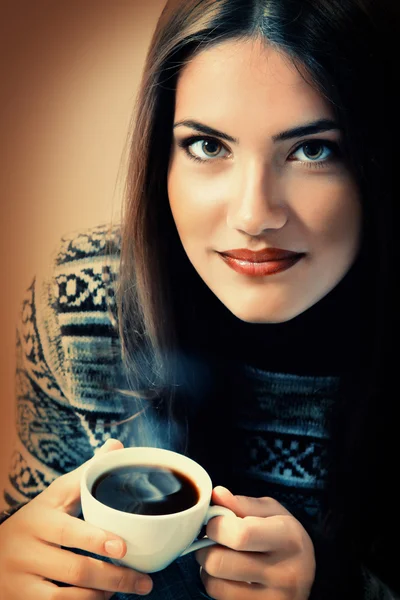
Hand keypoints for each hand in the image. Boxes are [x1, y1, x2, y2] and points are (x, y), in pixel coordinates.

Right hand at [0, 439, 152, 599]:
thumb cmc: (36, 522)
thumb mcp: (54, 497)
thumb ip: (85, 475)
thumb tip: (117, 446)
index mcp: (39, 519)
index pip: (68, 530)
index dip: (95, 539)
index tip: (122, 547)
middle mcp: (27, 551)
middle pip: (76, 569)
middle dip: (115, 578)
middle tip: (144, 582)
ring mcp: (21, 581)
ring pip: (67, 597)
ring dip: (101, 596)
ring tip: (126, 589)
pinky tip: (101, 599)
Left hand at [196, 486, 314, 599]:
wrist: (307, 573)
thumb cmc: (285, 536)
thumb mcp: (272, 511)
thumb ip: (242, 503)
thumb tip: (217, 494)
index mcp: (288, 538)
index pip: (240, 535)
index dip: (217, 526)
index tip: (214, 521)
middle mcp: (284, 573)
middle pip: (221, 562)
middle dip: (205, 546)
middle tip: (210, 539)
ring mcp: (274, 599)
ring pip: (215, 585)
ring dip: (206, 568)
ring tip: (217, 555)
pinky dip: (215, 584)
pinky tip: (225, 574)